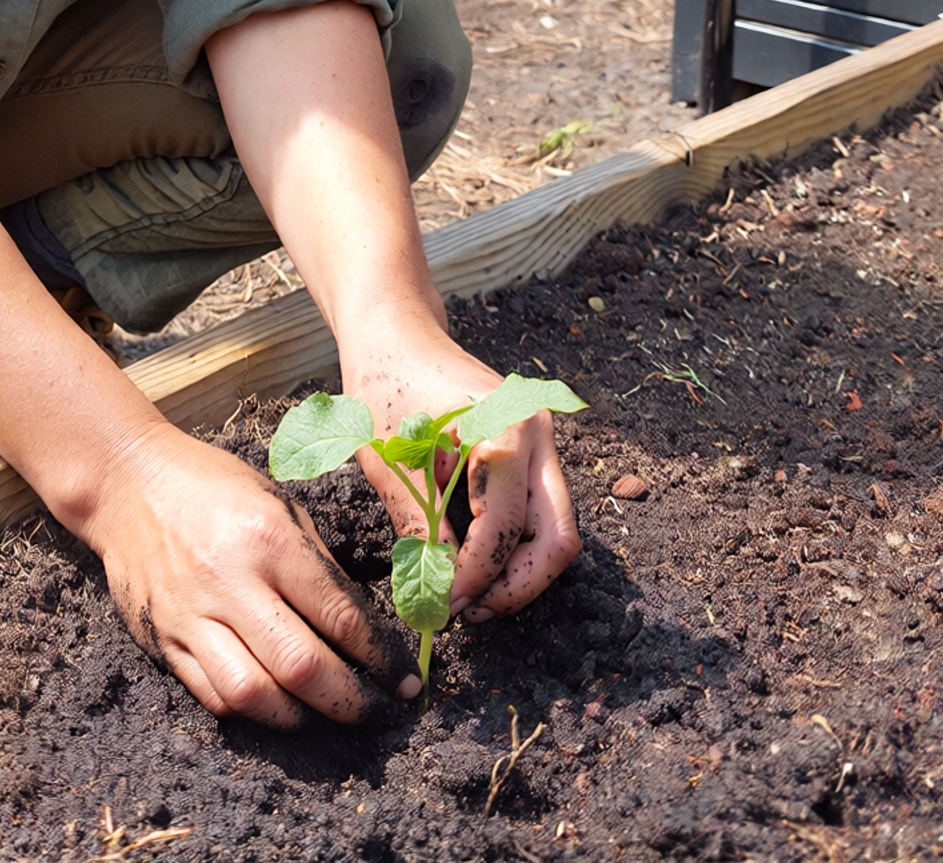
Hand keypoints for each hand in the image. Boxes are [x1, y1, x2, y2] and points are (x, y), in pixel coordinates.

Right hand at [83, 421, 418, 726]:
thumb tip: (362, 628)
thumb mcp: (278, 504)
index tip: (405, 681)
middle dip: (352, 702)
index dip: (382, 658)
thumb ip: (317, 564)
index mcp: (270, 538)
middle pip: (302, 667)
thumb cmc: (215, 486)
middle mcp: (230, 581)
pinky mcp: (162, 639)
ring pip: (254, 695)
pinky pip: (212, 696)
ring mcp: (191, 615)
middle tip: (378, 712)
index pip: (340, 616)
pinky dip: (249, 710)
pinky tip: (273, 703)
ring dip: (301, 717)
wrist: (128, 481)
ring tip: (325, 715)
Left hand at [341, 333, 578, 624]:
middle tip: (472, 611)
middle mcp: (537, 434)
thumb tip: (438, 596)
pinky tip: (476, 559)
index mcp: (506, 430)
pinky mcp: (531, 445)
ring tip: (469, 592)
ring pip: (555, 527)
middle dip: (519, 584)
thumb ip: (420, 529)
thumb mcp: (392, 464)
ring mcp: (541, 438)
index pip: (504, 529)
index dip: (476, 577)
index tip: (445, 606)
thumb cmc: (383, 385)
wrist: (394, 331)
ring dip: (520, 568)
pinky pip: (540, 508)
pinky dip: (516, 542)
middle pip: (558, 537)